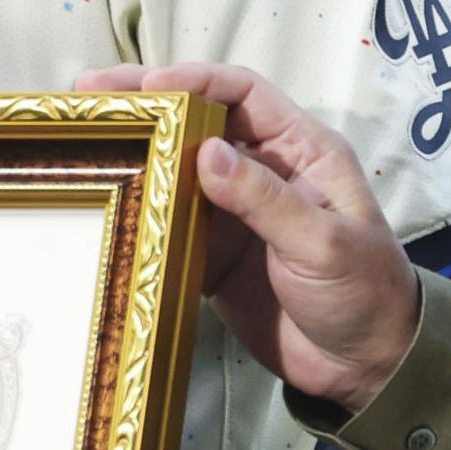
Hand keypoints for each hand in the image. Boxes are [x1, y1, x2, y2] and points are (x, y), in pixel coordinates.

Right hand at [78, 63, 420, 408]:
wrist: (364, 368)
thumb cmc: (363, 292)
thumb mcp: (322, 243)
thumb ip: (265, 199)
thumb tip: (206, 152)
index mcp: (302, 152)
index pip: (244, 95)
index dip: (196, 82)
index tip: (148, 86)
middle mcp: (265, 171)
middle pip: (199, 122)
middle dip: (148, 103)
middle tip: (92, 91)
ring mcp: (236, 213)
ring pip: (177, 168)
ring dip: (136, 153)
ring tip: (86, 140)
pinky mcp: (214, 253)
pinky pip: (170, 222)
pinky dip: (140, 211)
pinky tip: (105, 203)